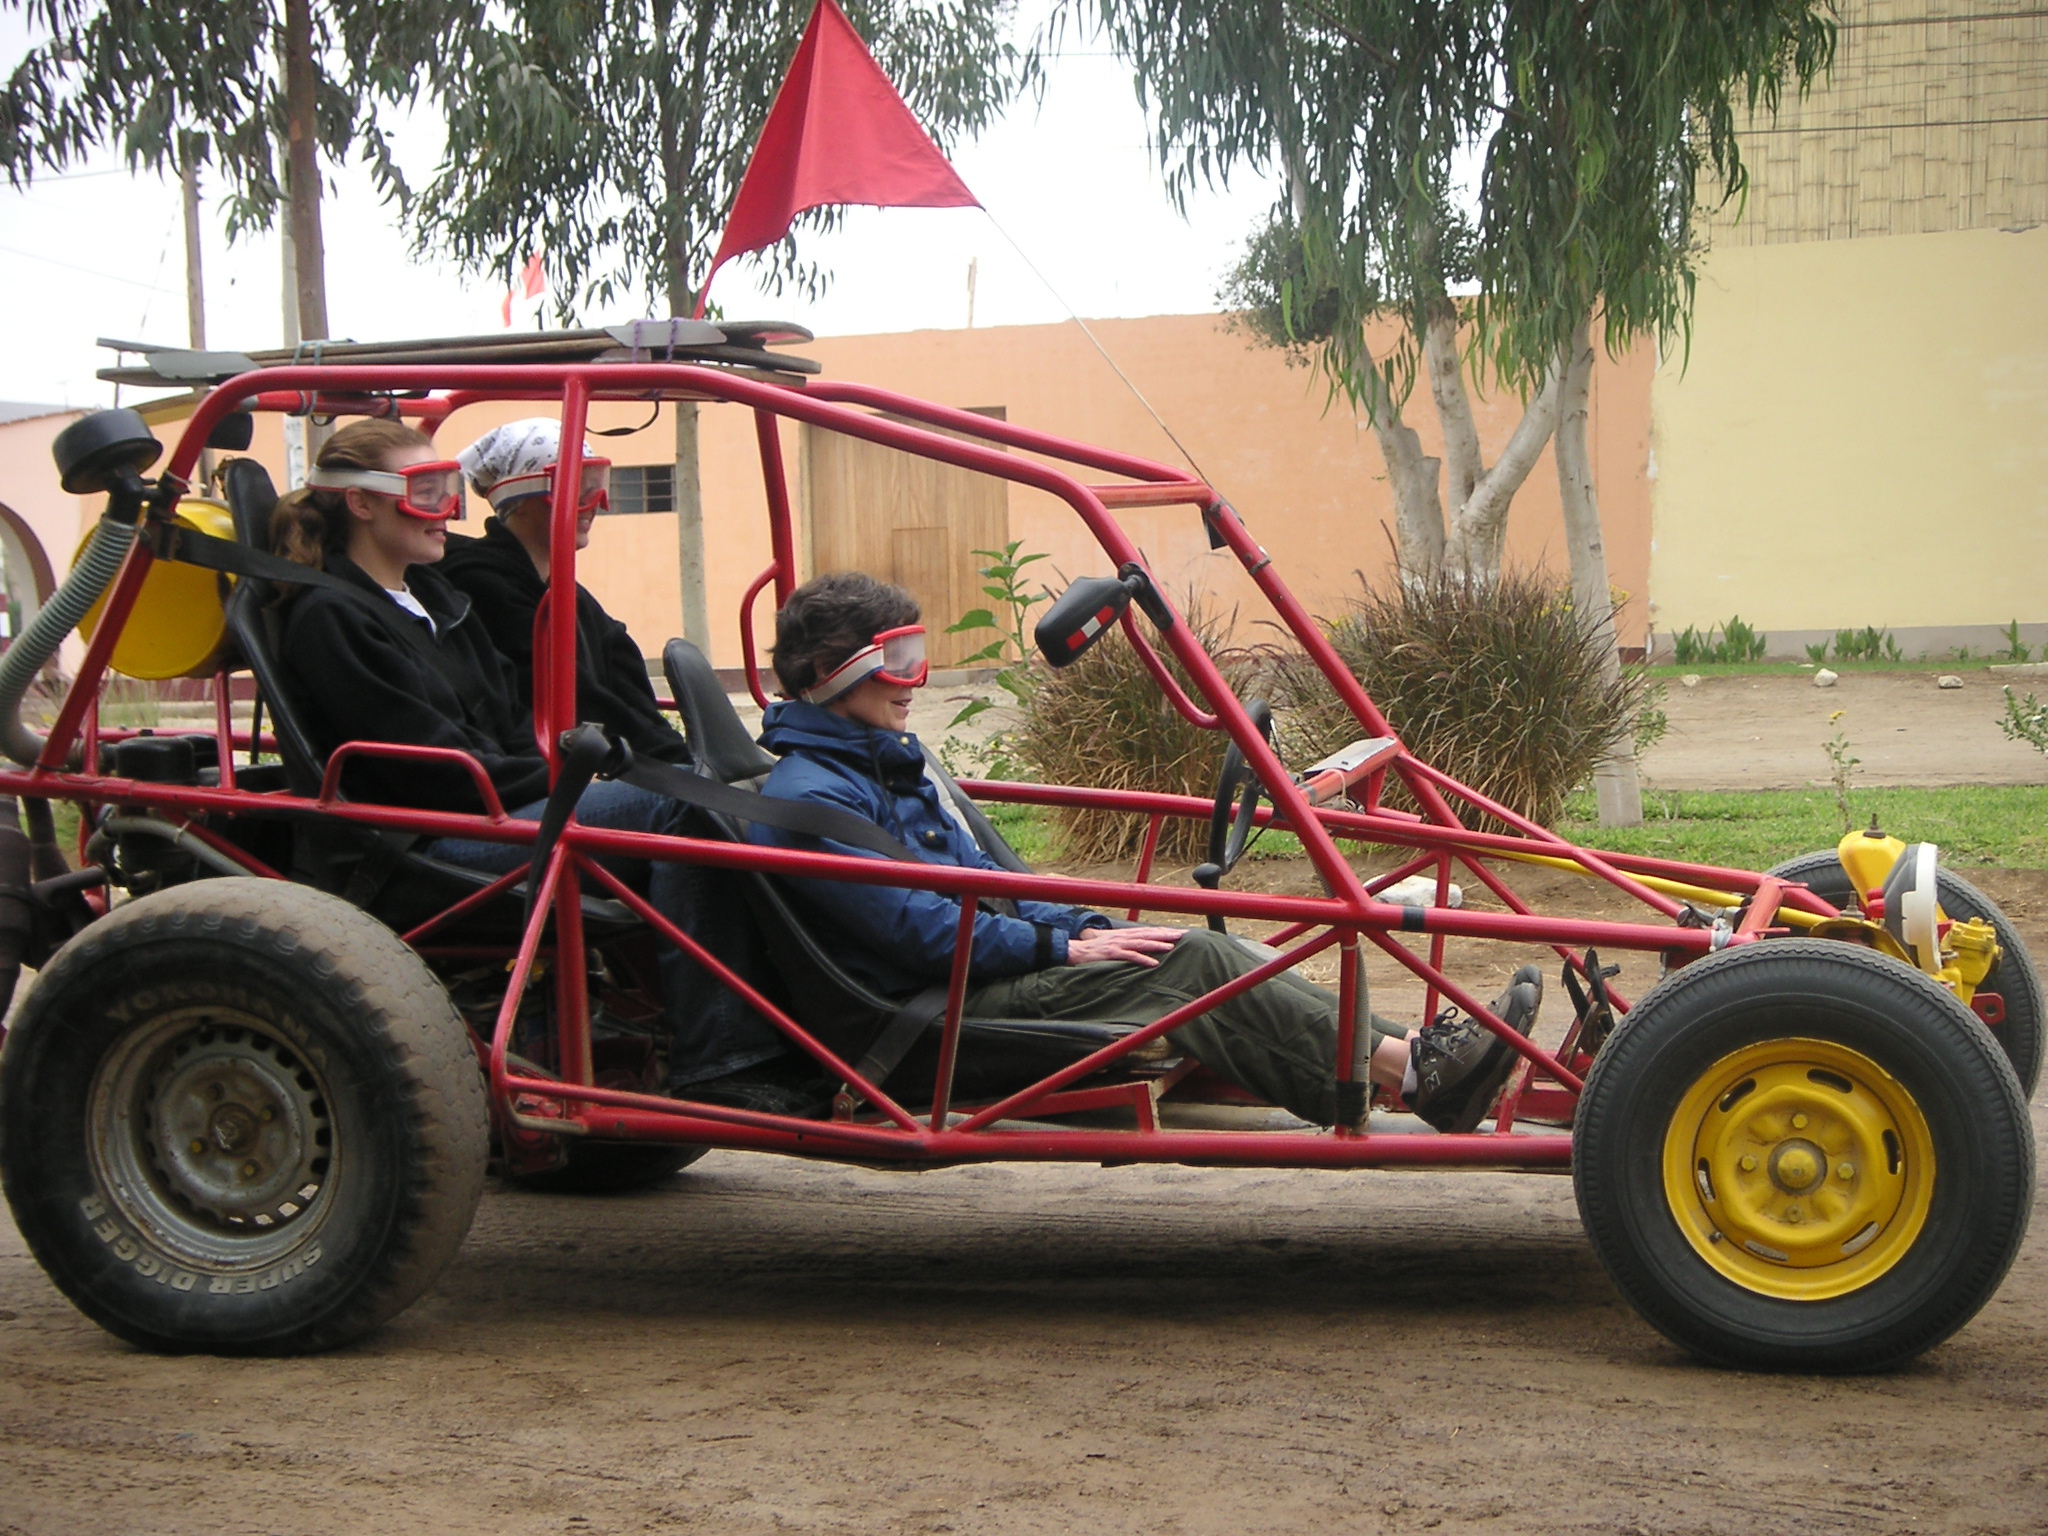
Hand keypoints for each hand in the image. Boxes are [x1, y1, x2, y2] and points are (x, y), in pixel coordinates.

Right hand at [1066, 925, 1185, 967]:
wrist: (1074, 951)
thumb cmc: (1092, 950)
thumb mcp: (1109, 943)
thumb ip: (1122, 944)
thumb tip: (1135, 948)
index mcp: (1124, 934)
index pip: (1147, 931)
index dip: (1163, 931)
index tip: (1178, 932)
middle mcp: (1123, 937)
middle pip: (1148, 934)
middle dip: (1165, 934)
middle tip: (1182, 934)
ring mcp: (1118, 945)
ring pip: (1141, 943)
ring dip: (1157, 944)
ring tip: (1171, 946)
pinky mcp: (1112, 954)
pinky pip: (1130, 956)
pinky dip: (1143, 959)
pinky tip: (1154, 963)